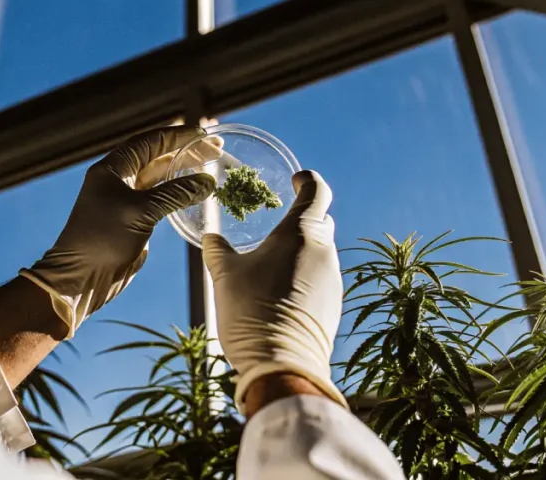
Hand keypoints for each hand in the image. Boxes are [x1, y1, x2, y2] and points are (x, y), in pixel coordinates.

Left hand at [21, 126, 221, 338]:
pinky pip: (161, 199)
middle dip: (186, 152)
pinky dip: (179, 193)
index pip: (150, 142)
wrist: (82, 276)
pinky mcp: (135, 219)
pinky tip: (197, 193)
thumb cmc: (102, 239)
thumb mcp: (141, 212)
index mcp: (112, 169)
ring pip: (161, 178)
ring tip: (211, 167)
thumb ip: (175, 194)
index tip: (204, 134)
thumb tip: (207, 182)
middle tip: (216, 150)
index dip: (178, 136)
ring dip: (184, 171)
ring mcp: (126, 199)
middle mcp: (118, 180)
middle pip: (157, 157)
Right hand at [202, 170, 346, 411]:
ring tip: (272, 266)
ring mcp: (333, 279)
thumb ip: (218, 251)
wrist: (281, 365)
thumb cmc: (251, 311)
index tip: (295, 181)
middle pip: (320, 221)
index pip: (316, 190)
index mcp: (299, 233)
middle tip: (276, 226)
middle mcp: (323, 251)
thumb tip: (212, 238)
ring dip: (301, 252)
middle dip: (302, 218)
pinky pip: (321, 279)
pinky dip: (305, 277)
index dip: (306, 181)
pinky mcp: (334, 304)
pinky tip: (281, 294)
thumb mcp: (225, 276)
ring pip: (320, 252)